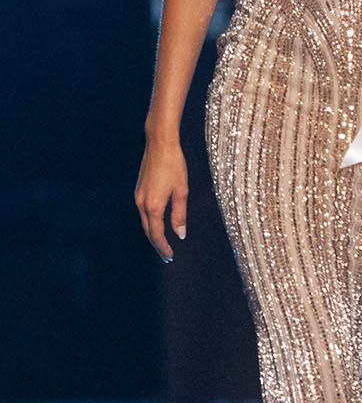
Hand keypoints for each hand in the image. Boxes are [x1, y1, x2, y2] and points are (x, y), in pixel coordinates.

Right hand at [135, 140, 187, 262]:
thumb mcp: (182, 191)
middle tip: (167, 257)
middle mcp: (141, 203)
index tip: (170, 257)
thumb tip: (180, 234)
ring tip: (164, 244)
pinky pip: (144, 213)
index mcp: (153, 205)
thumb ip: (180, 214)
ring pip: (145, 222)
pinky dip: (151, 223)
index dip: (163, 248)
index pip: (156, 234)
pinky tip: (158, 225)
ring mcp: (138, 196)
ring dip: (153, 234)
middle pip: (148, 231)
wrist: (159, 145)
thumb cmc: (174, 166)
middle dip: (157, 244)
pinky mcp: (139, 191)